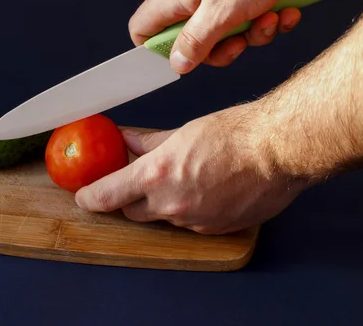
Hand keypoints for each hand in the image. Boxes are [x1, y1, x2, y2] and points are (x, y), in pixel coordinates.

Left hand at [74, 103, 308, 234]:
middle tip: (136, 180)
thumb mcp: (183, 132)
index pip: (108, 195)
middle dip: (129, 198)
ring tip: (183, 177)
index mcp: (157, 175)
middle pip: (132, 211)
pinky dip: (189, 209)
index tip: (84, 197)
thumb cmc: (236, 135)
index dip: (91, 198)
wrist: (278, 151)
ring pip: (163, 217)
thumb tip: (128, 141)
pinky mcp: (214, 229)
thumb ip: (148, 142)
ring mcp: (193, 220)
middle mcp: (171, 203)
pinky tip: (204, 188)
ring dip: (163, 201)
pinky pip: (190, 223)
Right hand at [129, 0, 319, 72]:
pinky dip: (270, 16)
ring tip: (271, 16)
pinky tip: (285, 9)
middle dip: (222, 48)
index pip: (143, 30)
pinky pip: (250, 14)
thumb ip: (196, 42)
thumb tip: (177, 63)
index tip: (187, 58)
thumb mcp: (221, 12)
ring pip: (227, 29)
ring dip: (254, 32)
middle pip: (193, 39)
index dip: (158, 50)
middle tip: (239, 42)